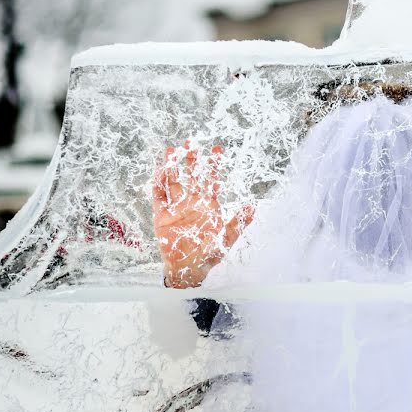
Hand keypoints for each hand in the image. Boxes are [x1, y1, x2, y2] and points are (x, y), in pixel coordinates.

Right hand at [152, 141, 253, 288]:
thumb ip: (239, 222)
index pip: (211, 180)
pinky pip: (158, 197)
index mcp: (208, 205)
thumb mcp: (227, 237)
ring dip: (171, 167)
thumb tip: (253, 206)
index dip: (213, 165)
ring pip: (173, 182)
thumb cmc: (209, 254)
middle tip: (190, 142)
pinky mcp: (161, 216)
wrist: (188, 269)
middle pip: (191, 176)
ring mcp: (176, 208)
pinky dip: (157, 184)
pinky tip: (158, 171)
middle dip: (191, 160)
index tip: (216, 149)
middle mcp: (191, 202)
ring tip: (170, 151)